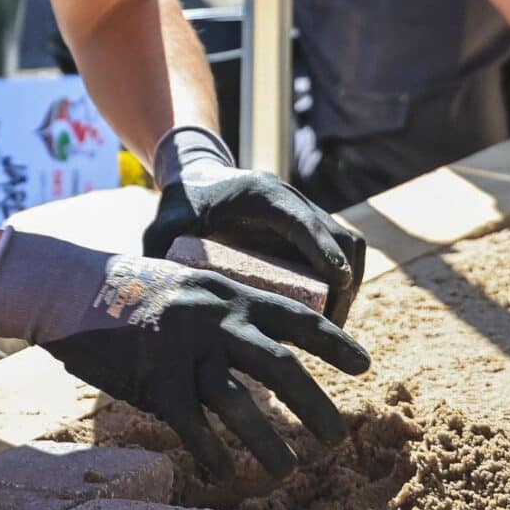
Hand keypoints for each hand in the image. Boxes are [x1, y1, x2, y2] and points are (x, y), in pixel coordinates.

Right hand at [0, 231, 369, 480]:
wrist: (69, 288)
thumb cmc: (130, 290)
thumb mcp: (190, 284)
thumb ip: (225, 309)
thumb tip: (264, 346)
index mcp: (227, 293)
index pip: (296, 319)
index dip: (334, 344)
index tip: (364, 367)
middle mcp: (213, 319)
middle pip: (280, 367)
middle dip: (315, 407)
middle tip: (337, 438)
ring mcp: (183, 351)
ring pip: (240, 404)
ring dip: (268, 443)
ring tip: (288, 470)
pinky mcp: (153, 380)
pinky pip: (192, 425)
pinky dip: (211, 452)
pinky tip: (223, 472)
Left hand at [142, 126, 362, 315]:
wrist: (197, 182)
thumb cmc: (181, 206)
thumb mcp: (165, 225)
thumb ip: (158, 247)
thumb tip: (160, 291)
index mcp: (262, 195)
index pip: (303, 221)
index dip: (323, 250)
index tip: (337, 283)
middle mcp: (292, 200)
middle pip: (340, 235)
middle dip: (344, 280)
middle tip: (330, 326)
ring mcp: (306, 213)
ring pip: (350, 244)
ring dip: (349, 284)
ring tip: (329, 327)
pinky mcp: (310, 230)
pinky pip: (342, 252)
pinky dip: (344, 281)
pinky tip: (325, 316)